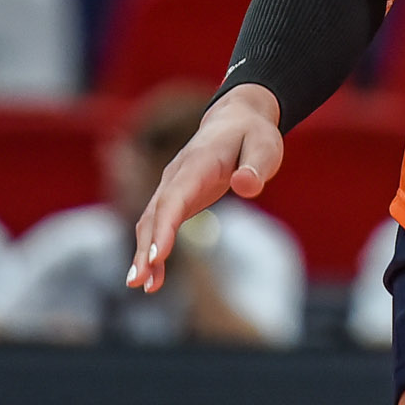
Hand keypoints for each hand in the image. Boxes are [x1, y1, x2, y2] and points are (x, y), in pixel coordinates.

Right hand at [126, 84, 282, 293]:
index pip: (176, 197)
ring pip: (151, 221)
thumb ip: (257, 165)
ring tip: (142, 286)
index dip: (165, 227)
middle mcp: (177, 175)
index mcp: (198, 162)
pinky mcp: (176, 197)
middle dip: (145, 247)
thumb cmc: (253, 134)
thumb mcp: (266, 145)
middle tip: (139, 281)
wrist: (236, 119)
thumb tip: (245, 186)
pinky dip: (153, 247)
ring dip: (143, 253)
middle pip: (156, 213)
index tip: (157, 255)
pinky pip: (159, 224)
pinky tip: (154, 276)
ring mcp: (173, 186)